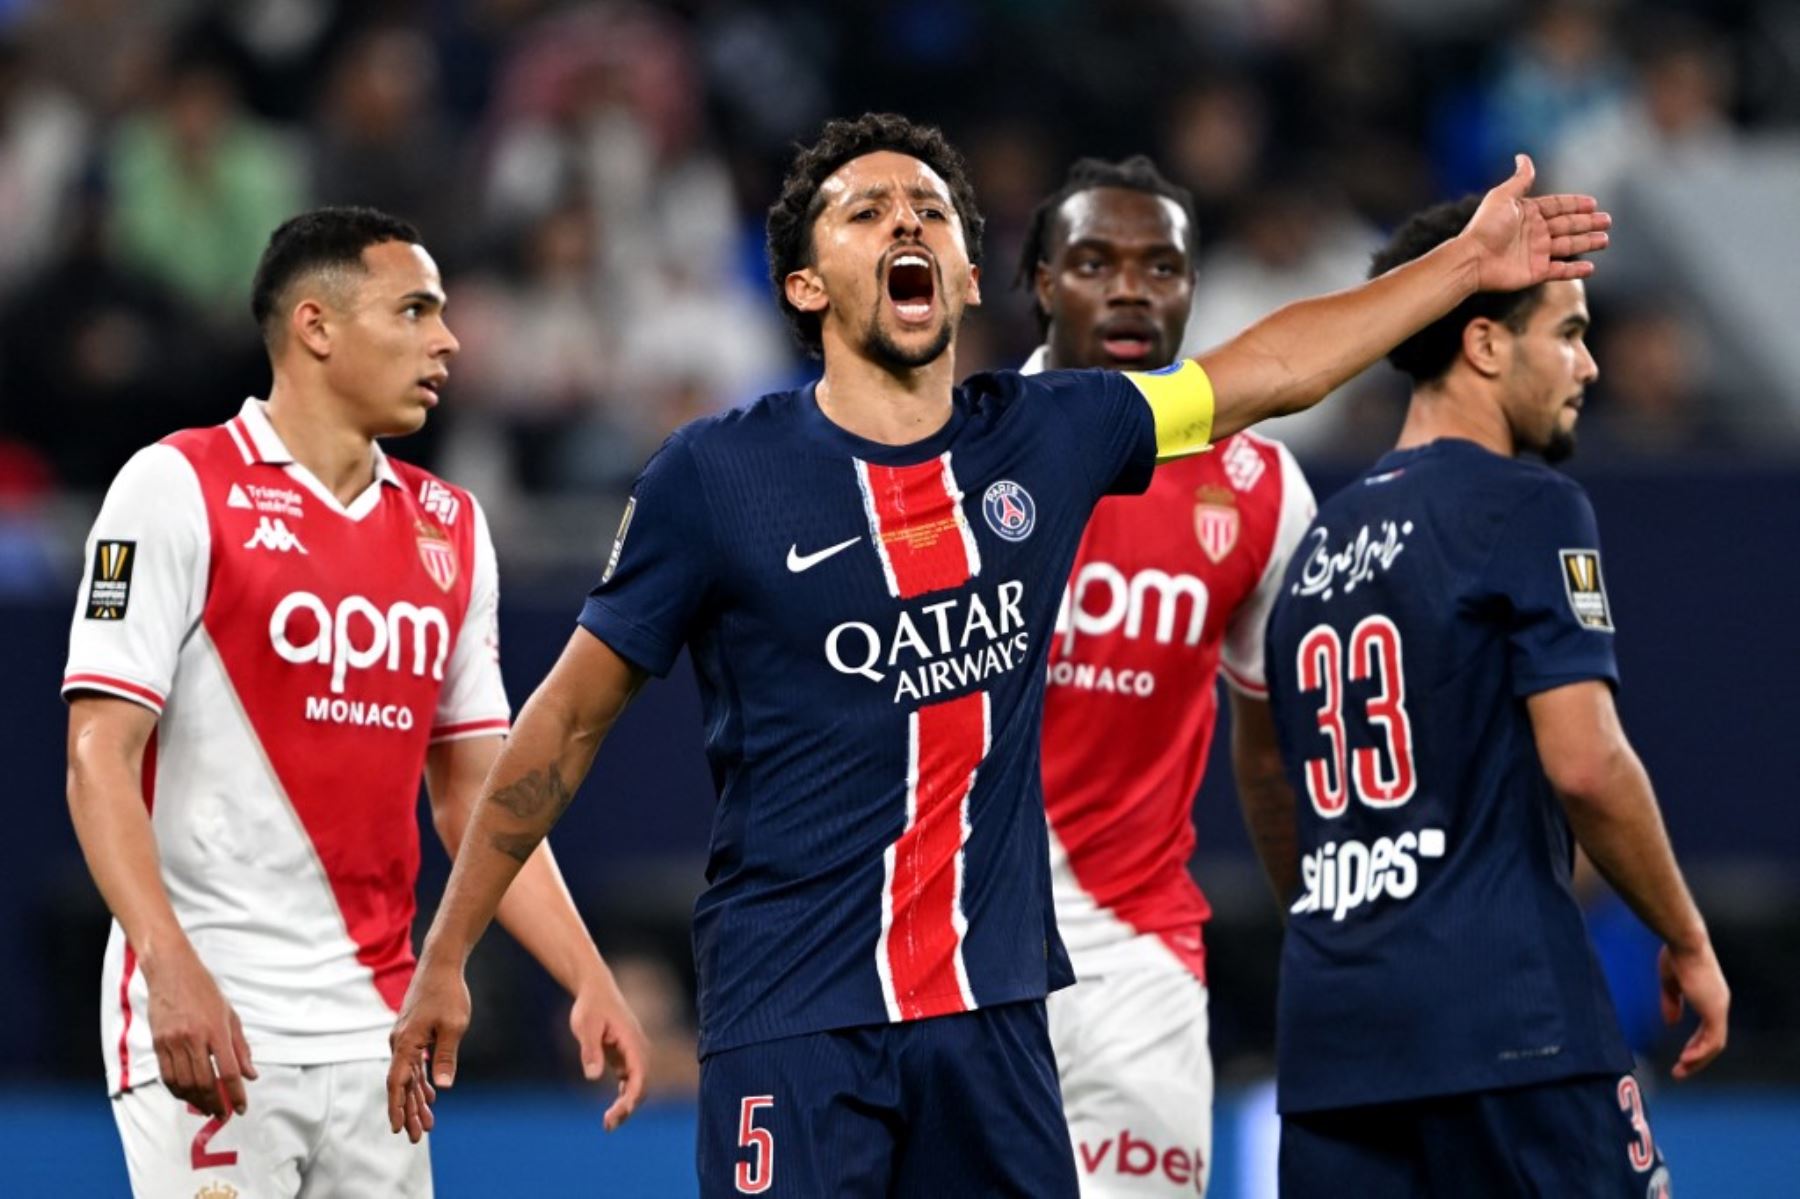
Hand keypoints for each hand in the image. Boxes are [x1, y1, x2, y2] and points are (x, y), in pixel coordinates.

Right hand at [142, 939, 257, 1118]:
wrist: (171, 972)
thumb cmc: (204, 991)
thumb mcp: (230, 1014)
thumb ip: (241, 1047)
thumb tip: (250, 1075)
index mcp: (216, 1030)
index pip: (228, 1071)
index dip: (235, 1094)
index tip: (240, 1108)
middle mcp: (194, 1038)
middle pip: (205, 1082)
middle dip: (215, 1103)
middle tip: (222, 1114)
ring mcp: (173, 1042)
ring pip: (184, 1083)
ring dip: (196, 1101)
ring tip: (207, 1108)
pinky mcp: (158, 1044)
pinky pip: (167, 1076)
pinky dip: (178, 1090)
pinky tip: (187, 1095)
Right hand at [386, 956, 470, 1142]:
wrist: (441, 964)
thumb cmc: (448, 993)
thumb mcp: (453, 1026)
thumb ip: (445, 1056)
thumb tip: (442, 1087)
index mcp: (406, 1043)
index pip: (397, 1083)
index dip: (398, 1107)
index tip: (398, 1128)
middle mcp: (400, 1043)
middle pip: (402, 1085)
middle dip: (409, 1111)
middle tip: (416, 1137)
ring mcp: (405, 1038)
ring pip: (409, 1076)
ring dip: (417, 1099)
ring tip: (426, 1123)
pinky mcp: (414, 1033)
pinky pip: (414, 1063)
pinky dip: (421, 1081)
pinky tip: (431, 1094)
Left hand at [568, 966, 649, 1131]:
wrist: (596, 990)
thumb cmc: (591, 1006)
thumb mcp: (586, 1026)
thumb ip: (590, 1050)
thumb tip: (593, 1077)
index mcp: (633, 1041)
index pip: (640, 1074)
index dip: (633, 1096)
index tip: (620, 1111)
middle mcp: (639, 1049)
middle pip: (642, 1084)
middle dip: (629, 1106)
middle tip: (607, 1124)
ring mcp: (634, 1054)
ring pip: (638, 1086)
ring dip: (627, 1105)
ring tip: (608, 1124)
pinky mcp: (626, 1058)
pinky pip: (631, 1082)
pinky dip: (624, 1098)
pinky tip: (612, 1112)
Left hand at [1459, 154, 1611, 290]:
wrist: (1472, 259)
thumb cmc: (1485, 227)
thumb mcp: (1503, 197)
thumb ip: (1520, 179)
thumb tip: (1523, 156)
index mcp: (1528, 213)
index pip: (1557, 206)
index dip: (1575, 204)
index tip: (1592, 203)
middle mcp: (1534, 232)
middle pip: (1567, 225)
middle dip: (1587, 223)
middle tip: (1607, 221)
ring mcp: (1536, 252)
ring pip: (1568, 246)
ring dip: (1587, 242)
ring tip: (1604, 240)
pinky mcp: (1536, 272)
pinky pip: (1560, 271)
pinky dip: (1575, 270)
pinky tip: (1591, 267)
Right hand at [1659, 940, 1728, 1079]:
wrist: (1684, 943)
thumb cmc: (1675, 956)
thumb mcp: (1670, 984)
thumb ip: (1671, 1003)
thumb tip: (1672, 1023)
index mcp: (1709, 997)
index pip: (1707, 1030)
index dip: (1695, 1045)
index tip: (1682, 1056)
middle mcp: (1717, 1004)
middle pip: (1712, 1042)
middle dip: (1696, 1059)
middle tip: (1680, 1071)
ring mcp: (1718, 1007)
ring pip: (1714, 1044)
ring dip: (1698, 1060)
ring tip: (1681, 1070)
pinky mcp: (1714, 1010)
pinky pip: (1712, 1039)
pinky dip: (1700, 1052)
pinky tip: (1687, 1059)